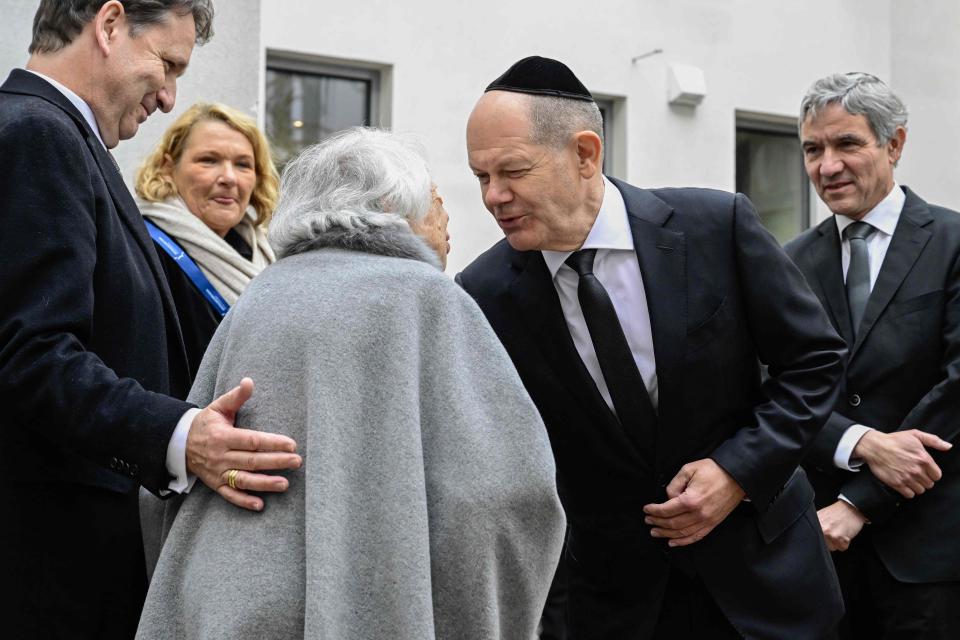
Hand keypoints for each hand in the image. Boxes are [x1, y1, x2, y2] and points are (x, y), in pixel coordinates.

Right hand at [186, 378, 301, 510]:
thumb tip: (249, 381)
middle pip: (251, 461)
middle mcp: (220, 456)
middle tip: (297, 461)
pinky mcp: (216, 485)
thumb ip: (235, 397)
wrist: (178, 443)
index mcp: (223, 436)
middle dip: (276, 462)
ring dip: (264, 484)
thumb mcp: (217, 407)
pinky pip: (230, 495)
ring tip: (284, 484)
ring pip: (243, 480)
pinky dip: (244, 501)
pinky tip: (260, 505)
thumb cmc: (205, 423)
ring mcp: (218, 473)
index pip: (252, 441)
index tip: (291, 444)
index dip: (272, 443)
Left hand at [643, 458, 745, 546]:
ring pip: (682, 533)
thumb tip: (668, 498)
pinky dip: (683, 542)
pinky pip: (696, 536)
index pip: (666, 510)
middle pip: (672, 524)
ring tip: (655, 532)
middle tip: (648, 521)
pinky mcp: (713, 524)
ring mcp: (707, 521)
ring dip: (666, 534)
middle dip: (657, 523)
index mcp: (691, 500)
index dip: (654, 510)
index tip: (646, 509)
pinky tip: (673, 542)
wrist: (736, 476)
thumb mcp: (688, 470)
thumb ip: (674, 485)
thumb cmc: (713, 471)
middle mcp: (699, 514)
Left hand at [818, 500, 866, 550]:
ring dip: (838, 542)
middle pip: (824, 545)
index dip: (821, 538)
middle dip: (830, 541)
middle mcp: (821, 529)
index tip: (826, 534)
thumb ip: (816, 526)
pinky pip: (842, 548)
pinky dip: (845, 543)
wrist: (851, 508)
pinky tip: (845, 533)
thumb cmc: (837, 512)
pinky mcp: (839, 537)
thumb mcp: (821, 516)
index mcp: (814, 523)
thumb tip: (812, 536)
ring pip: (833, 548)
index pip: (814, 539)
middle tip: (835, 530)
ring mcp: (830, 533)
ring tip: (840, 531)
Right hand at [854, 429, 951, 497]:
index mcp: (924, 459)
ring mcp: (906, 478)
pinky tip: (904, 484)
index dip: (932, 474)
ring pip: (920, 490)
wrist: (874, 446)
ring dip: (916, 486)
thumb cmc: (894, 440)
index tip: (925, 471)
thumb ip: (933, 440)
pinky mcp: (896, 484)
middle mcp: (916, 470)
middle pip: (929, 484)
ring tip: (910, 479)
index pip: (937, 475)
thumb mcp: (915, 435)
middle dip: (924, 480)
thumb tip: (948, 446)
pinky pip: (909, 495)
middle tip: (916, 474)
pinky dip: (908, 491)